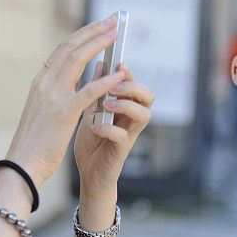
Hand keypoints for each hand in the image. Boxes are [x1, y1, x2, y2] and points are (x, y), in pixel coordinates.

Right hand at [4, 15, 127, 188]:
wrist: (22, 164)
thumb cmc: (34, 142)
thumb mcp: (44, 110)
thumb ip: (56, 92)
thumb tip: (74, 79)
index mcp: (40, 82)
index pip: (63, 49)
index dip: (82, 35)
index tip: (98, 25)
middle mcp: (45, 83)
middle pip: (71, 47)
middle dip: (92, 31)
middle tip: (111, 20)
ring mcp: (53, 96)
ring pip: (78, 60)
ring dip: (99, 45)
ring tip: (115, 34)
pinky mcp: (64, 113)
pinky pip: (88, 91)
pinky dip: (105, 80)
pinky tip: (119, 73)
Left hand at [73, 61, 154, 200]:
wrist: (87, 173)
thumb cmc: (91, 142)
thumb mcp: (90, 110)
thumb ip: (96, 90)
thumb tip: (101, 63)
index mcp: (124, 107)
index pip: (135, 84)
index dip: (129, 73)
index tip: (117, 64)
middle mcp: (131, 119)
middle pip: (148, 96)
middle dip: (133, 87)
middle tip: (114, 87)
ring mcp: (129, 134)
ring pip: (144, 114)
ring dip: (125, 106)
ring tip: (106, 104)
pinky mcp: (122, 150)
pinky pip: (123, 136)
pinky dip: (108, 129)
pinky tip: (94, 127)